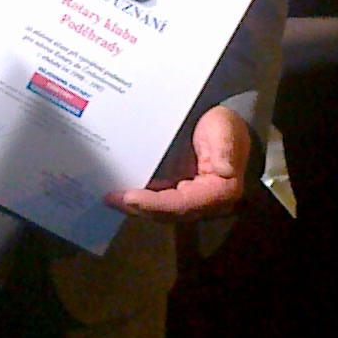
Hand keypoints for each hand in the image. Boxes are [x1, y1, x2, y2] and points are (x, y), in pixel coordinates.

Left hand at [106, 105, 249, 220]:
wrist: (225, 124)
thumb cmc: (225, 126)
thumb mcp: (227, 130)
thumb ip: (226, 148)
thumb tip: (225, 169)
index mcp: (220, 192)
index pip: (183, 205)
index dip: (155, 204)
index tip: (129, 198)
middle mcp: (206, 203)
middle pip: (169, 213)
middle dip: (139, 209)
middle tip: (111, 199)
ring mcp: (193, 201)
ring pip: (162, 211)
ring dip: (136, 207)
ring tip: (110, 198)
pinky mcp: (182, 194)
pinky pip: (161, 203)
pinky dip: (142, 201)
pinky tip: (122, 194)